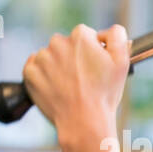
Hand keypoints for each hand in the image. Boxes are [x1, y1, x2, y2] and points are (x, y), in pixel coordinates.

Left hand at [22, 24, 129, 141]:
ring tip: (71, 86)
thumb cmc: (105, 94)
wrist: (84, 121)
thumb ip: (118, 37)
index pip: (86, 35)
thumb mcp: (123, 63)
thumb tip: (111, 30)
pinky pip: (35, 67)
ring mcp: (41, 58)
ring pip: (51, 56)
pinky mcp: (29, 72)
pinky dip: (44, 75)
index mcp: (80, 36)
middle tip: (85, 79)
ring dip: (58, 66)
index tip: (96, 66)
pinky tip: (57, 87)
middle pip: (67, 45)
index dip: (93, 51)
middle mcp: (57, 42)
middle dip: (74, 57)